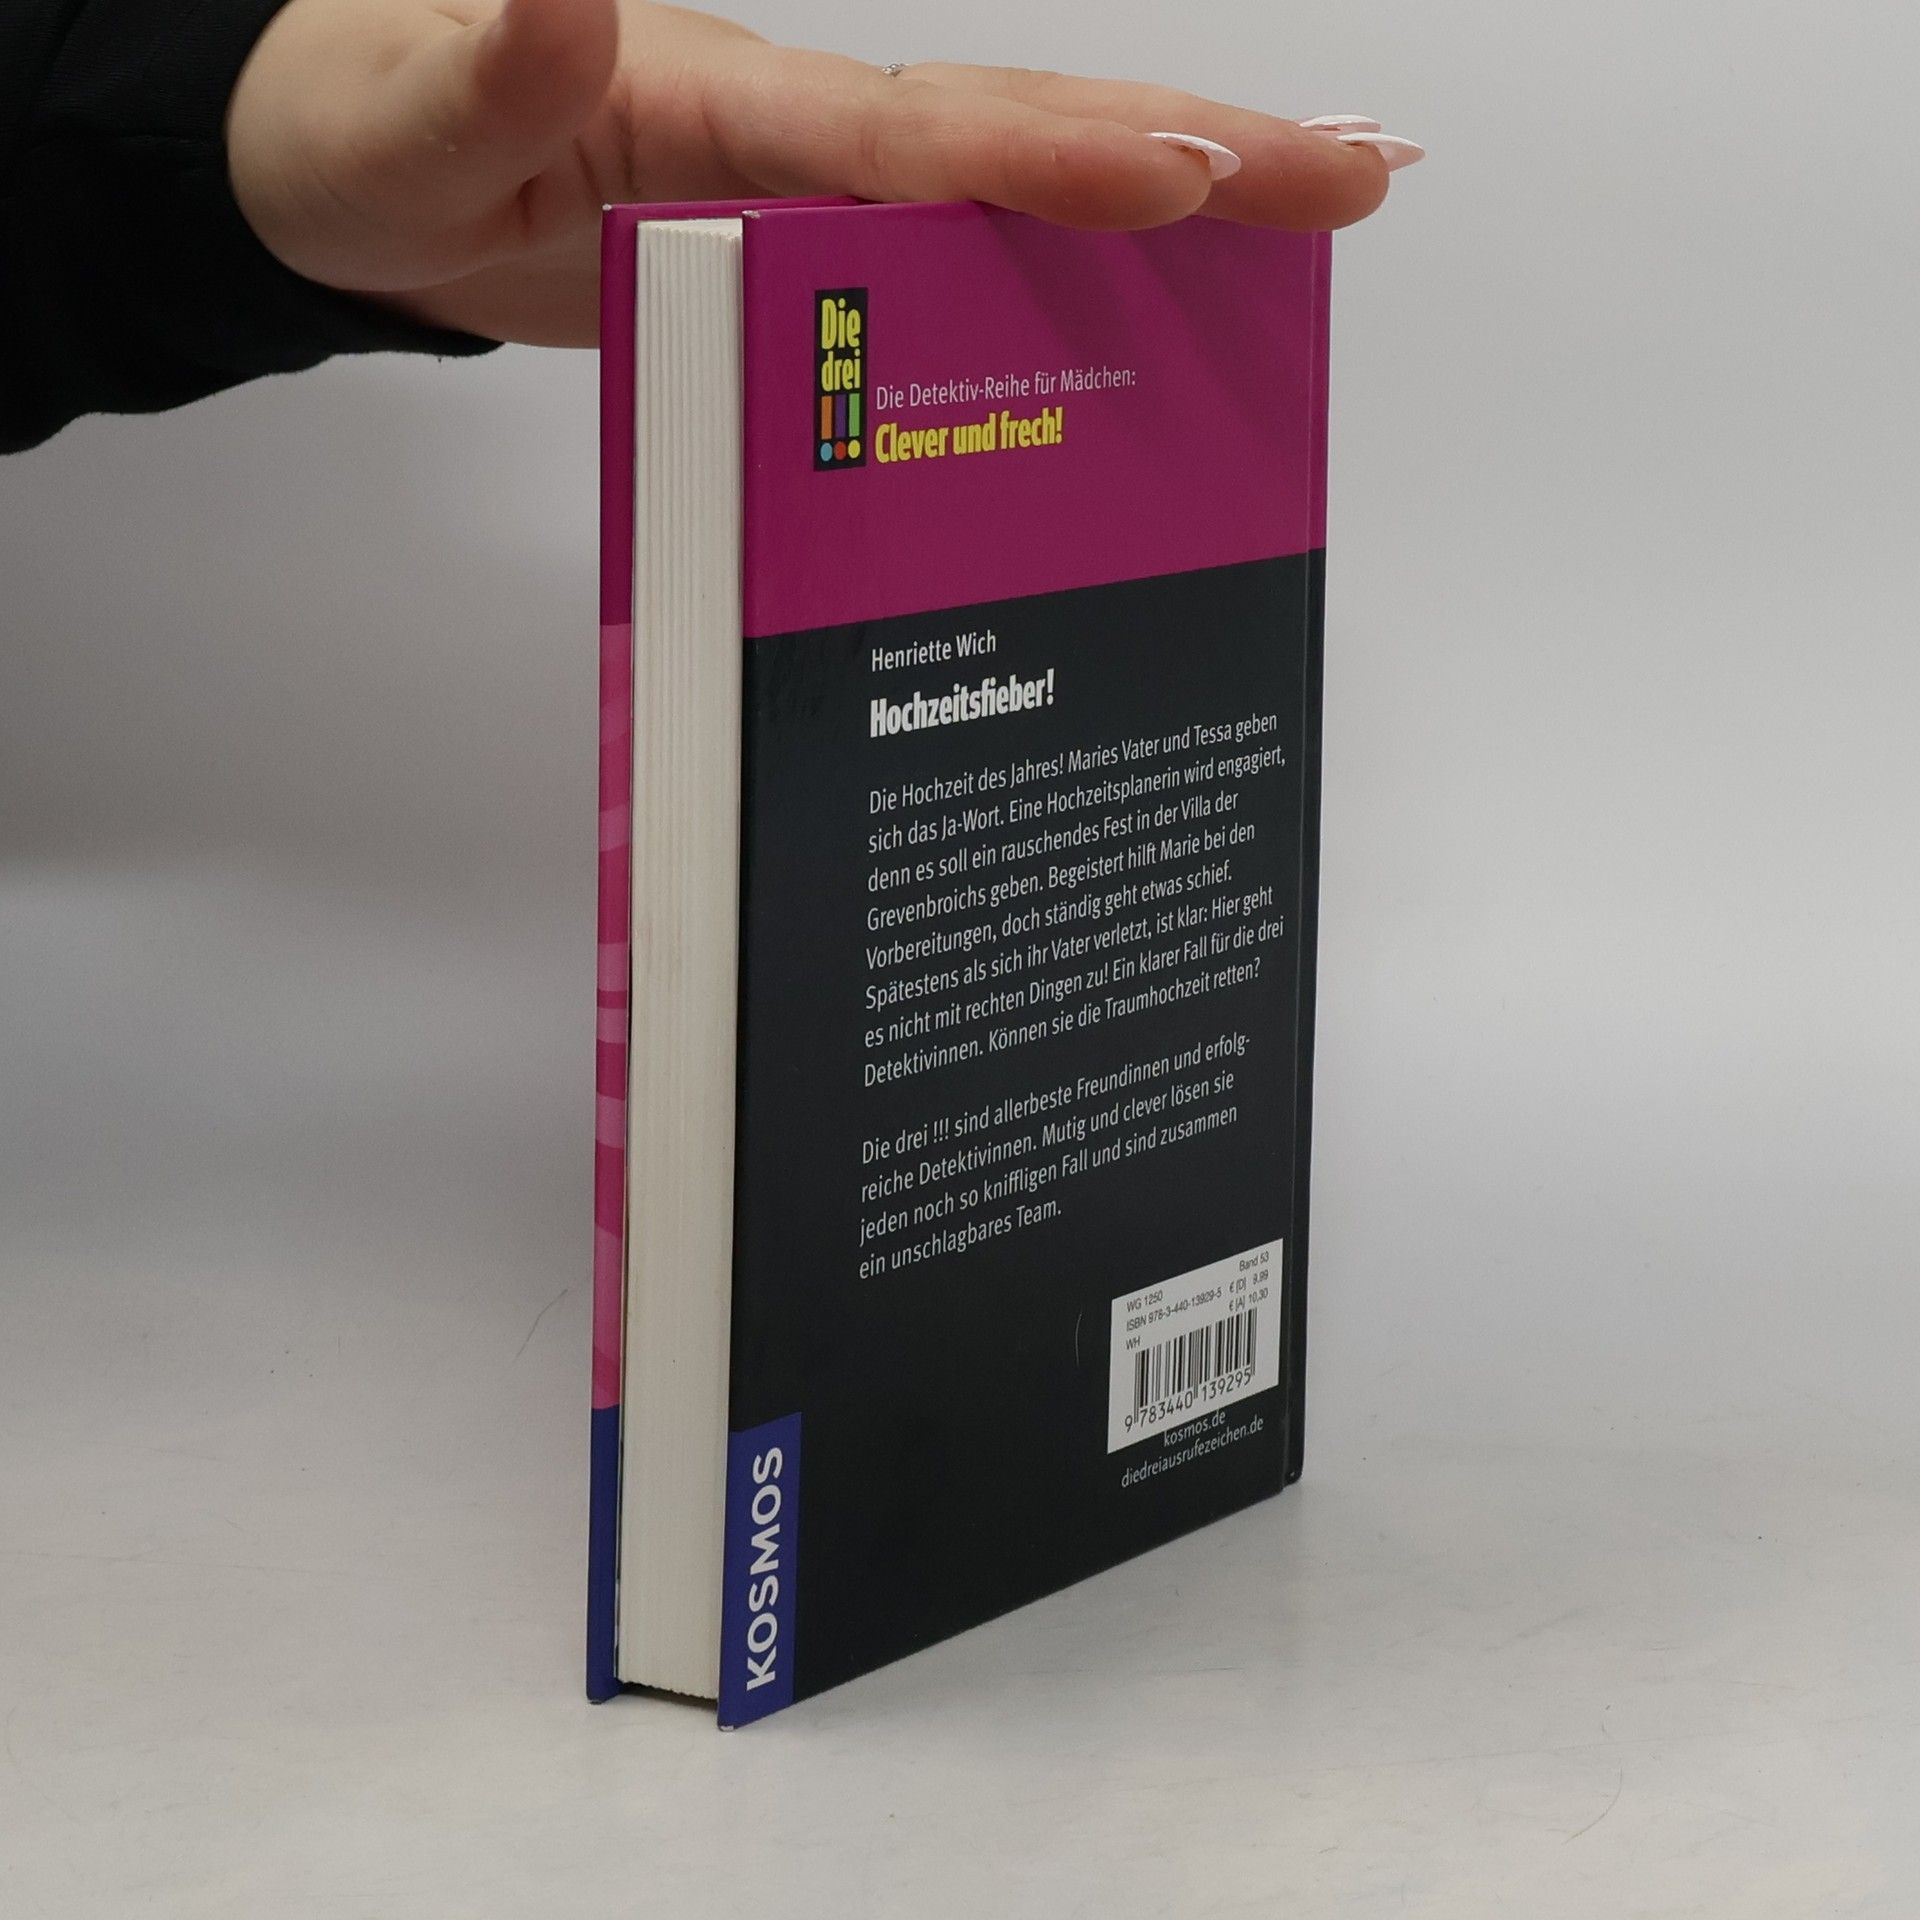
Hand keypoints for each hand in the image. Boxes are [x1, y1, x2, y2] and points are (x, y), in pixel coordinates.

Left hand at [228, 0, 1408, 345]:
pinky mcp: (814, 260)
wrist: (362, 178)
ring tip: (1326, 215)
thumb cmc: (375, 133)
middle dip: (1198, 155)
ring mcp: (819, 200)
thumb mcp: (404, 113)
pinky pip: (967, 266)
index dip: (1050, 163)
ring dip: (1180, 204)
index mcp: (724, 104)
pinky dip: (1079, 270)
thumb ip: (493, 68)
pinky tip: (1161, 301)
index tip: (1191, 175)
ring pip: (1022, 194)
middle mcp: (800, 138)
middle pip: (1024, 139)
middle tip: (1362, 174)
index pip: (914, 136)